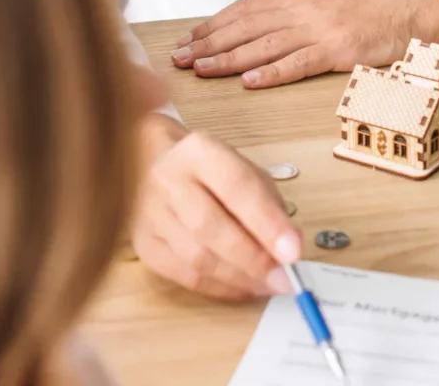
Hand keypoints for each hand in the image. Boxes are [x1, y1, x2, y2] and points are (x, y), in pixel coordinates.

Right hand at [131, 114, 301, 300]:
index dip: (267, 223)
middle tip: (284, 278)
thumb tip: (288, 249)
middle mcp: (168, 179)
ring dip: (239, 278)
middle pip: (210, 227)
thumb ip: (267, 204)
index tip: (293, 252)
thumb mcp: (245, 169)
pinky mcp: (145, 245)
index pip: (236, 186)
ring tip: (268, 284)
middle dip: (253, 259)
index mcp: (199, 150)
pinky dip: (220, 288)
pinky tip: (243, 287)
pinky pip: (185, 276)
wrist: (158, 165)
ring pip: (196, 257)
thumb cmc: (210, 171)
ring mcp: (151, 214)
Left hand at [171, 0, 438, 87]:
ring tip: (202, 69)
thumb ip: (285, 1)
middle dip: (209, 43)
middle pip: (245, 27)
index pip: (243, 10)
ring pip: (264, 45)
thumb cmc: (369, 4)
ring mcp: (319, 30)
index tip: (188, 38)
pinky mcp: (338, 51)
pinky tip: (250, 81)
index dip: (213, 24)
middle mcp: (301, 10)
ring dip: (229, 58)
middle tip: (180, 58)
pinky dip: (273, 73)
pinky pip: (299, 63)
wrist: (409, 4)